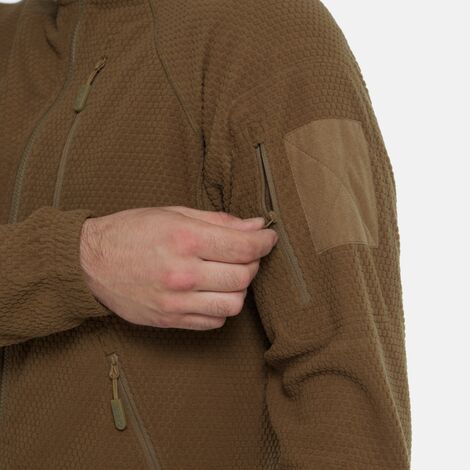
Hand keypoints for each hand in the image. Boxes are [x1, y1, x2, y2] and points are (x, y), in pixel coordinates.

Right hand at [79, 206, 277, 329]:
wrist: (91, 262)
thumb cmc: (132, 231)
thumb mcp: (174, 214)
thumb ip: (219, 221)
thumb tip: (256, 226)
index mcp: (185, 239)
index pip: (243, 247)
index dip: (264, 242)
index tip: (269, 239)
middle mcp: (183, 273)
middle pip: (243, 277)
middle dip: (253, 262)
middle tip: (245, 253)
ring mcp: (176, 301)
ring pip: (233, 304)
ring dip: (239, 288)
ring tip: (227, 274)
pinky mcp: (169, 320)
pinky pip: (214, 322)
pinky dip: (221, 307)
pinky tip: (211, 292)